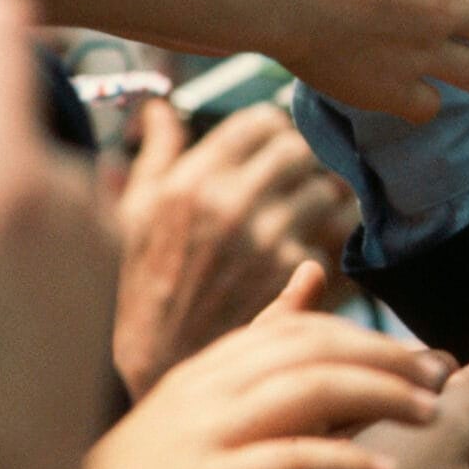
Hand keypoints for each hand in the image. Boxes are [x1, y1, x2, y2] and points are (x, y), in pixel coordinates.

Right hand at [84, 270, 454, 468]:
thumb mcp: (201, 403)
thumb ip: (258, 345)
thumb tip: (310, 272)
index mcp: (208, 368)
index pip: (301, 329)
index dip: (369, 337)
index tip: (424, 357)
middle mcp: (205, 388)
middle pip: (314, 347)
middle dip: (387, 358)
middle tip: (443, 378)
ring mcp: (199, 433)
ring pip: (306, 389)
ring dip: (380, 398)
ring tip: (434, 417)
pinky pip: (281, 459)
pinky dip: (340, 461)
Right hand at [111, 101, 359, 398]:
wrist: (160, 362)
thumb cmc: (143, 282)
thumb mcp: (135, 212)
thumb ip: (157, 153)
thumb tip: (159, 106)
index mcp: (192, 181)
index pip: (260, 121)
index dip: (269, 130)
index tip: (267, 145)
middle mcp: (231, 203)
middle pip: (299, 149)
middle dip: (298, 161)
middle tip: (290, 179)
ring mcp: (266, 239)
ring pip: (325, 189)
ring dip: (319, 199)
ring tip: (299, 215)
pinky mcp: (293, 272)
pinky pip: (333, 236)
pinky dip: (325, 239)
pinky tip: (303, 250)